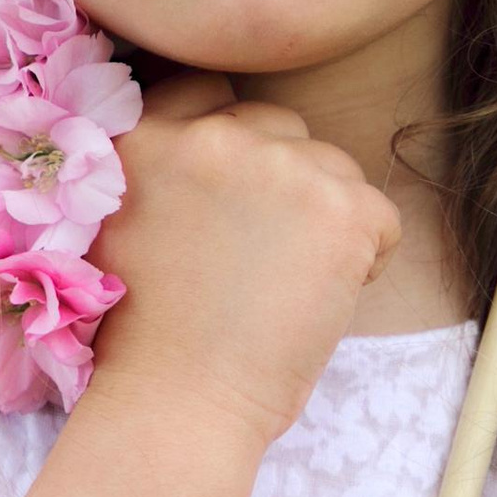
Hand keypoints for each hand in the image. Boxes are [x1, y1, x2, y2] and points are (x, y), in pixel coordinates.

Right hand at [86, 77, 400, 447]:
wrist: (175, 404)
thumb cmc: (145, 339)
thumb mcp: (116, 225)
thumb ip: (156, 170)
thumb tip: (210, 146)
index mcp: (145, 136)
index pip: (210, 91)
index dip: (231, 139)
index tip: (232, 193)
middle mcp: (212, 135)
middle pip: (280, 125)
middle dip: (282, 179)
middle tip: (259, 256)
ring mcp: (279, 167)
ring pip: (334, 168)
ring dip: (325, 219)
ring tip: (285, 287)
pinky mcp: (339, 209)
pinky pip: (380, 216)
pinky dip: (364, 260)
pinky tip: (318, 300)